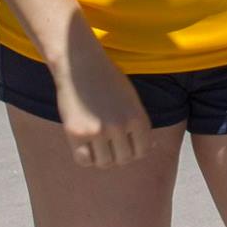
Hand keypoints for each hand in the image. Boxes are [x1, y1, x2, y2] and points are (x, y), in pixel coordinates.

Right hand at [50, 38, 152, 168]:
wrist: (80, 64)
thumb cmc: (108, 80)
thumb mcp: (131, 98)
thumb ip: (140, 123)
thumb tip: (150, 147)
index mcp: (137, 117)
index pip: (143, 151)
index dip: (135, 151)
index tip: (127, 145)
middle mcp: (119, 126)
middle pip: (124, 159)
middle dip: (119, 155)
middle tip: (110, 145)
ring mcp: (97, 131)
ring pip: (105, 162)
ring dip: (103, 158)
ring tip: (98, 145)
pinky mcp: (76, 133)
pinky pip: (84, 160)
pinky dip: (86, 158)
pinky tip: (86, 146)